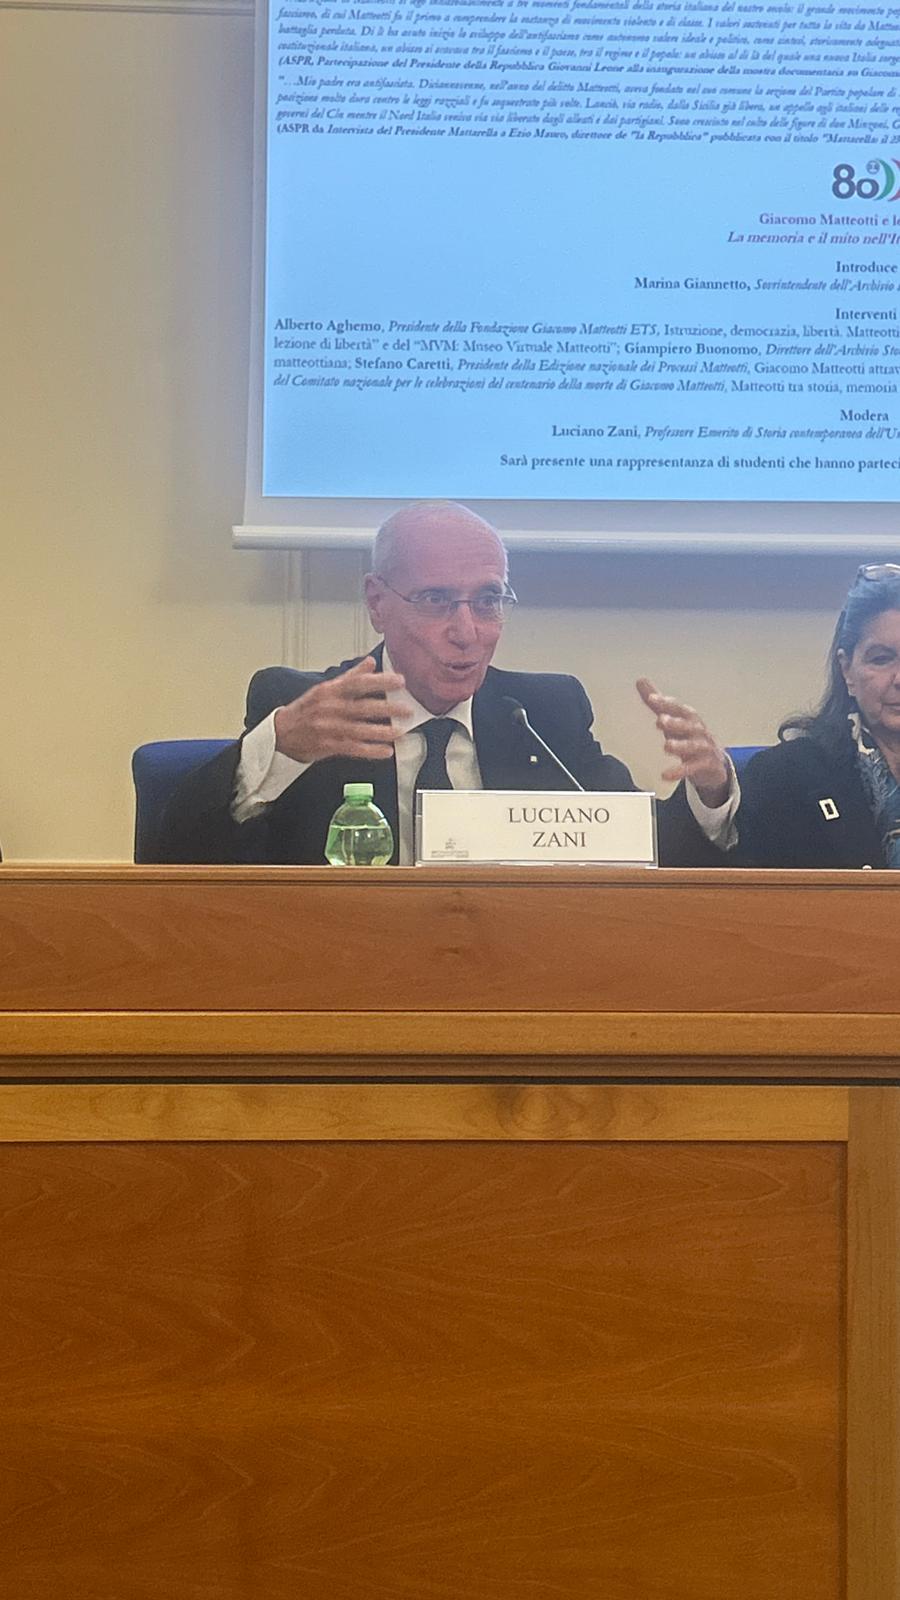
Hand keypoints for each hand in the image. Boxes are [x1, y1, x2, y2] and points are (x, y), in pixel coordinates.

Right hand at [274, 656, 407, 763]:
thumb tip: (370, 662)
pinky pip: (353, 748)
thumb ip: (350, 676)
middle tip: (407, 709)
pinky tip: (386, 751)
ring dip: (382, 732)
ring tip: (401, 731)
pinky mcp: (328, 746)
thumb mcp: (326, 688)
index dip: (380, 681)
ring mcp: (329, 728)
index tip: (399, 681)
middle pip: (362, 707)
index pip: (358, 683)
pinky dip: (371, 750)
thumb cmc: (306, 710)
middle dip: (387, 708)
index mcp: (330, 690)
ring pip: (360, 730)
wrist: (281, 733)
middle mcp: (330, 708)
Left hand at [636, 677, 729, 806]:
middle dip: (676, 722)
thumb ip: (657, 703)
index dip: (667, 703)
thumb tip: (641, 681)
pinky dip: (681, 771)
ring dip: (681, 745)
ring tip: (667, 746)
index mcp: (689, 718)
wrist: (714, 763)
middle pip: (689, 724)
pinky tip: (666, 775)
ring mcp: (704, 748)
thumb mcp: (674, 719)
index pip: (678, 708)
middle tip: (661, 721)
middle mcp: (698, 731)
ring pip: (694, 745)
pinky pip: (694, 768)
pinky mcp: (706, 765)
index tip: (652, 698)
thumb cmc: (690, 737)